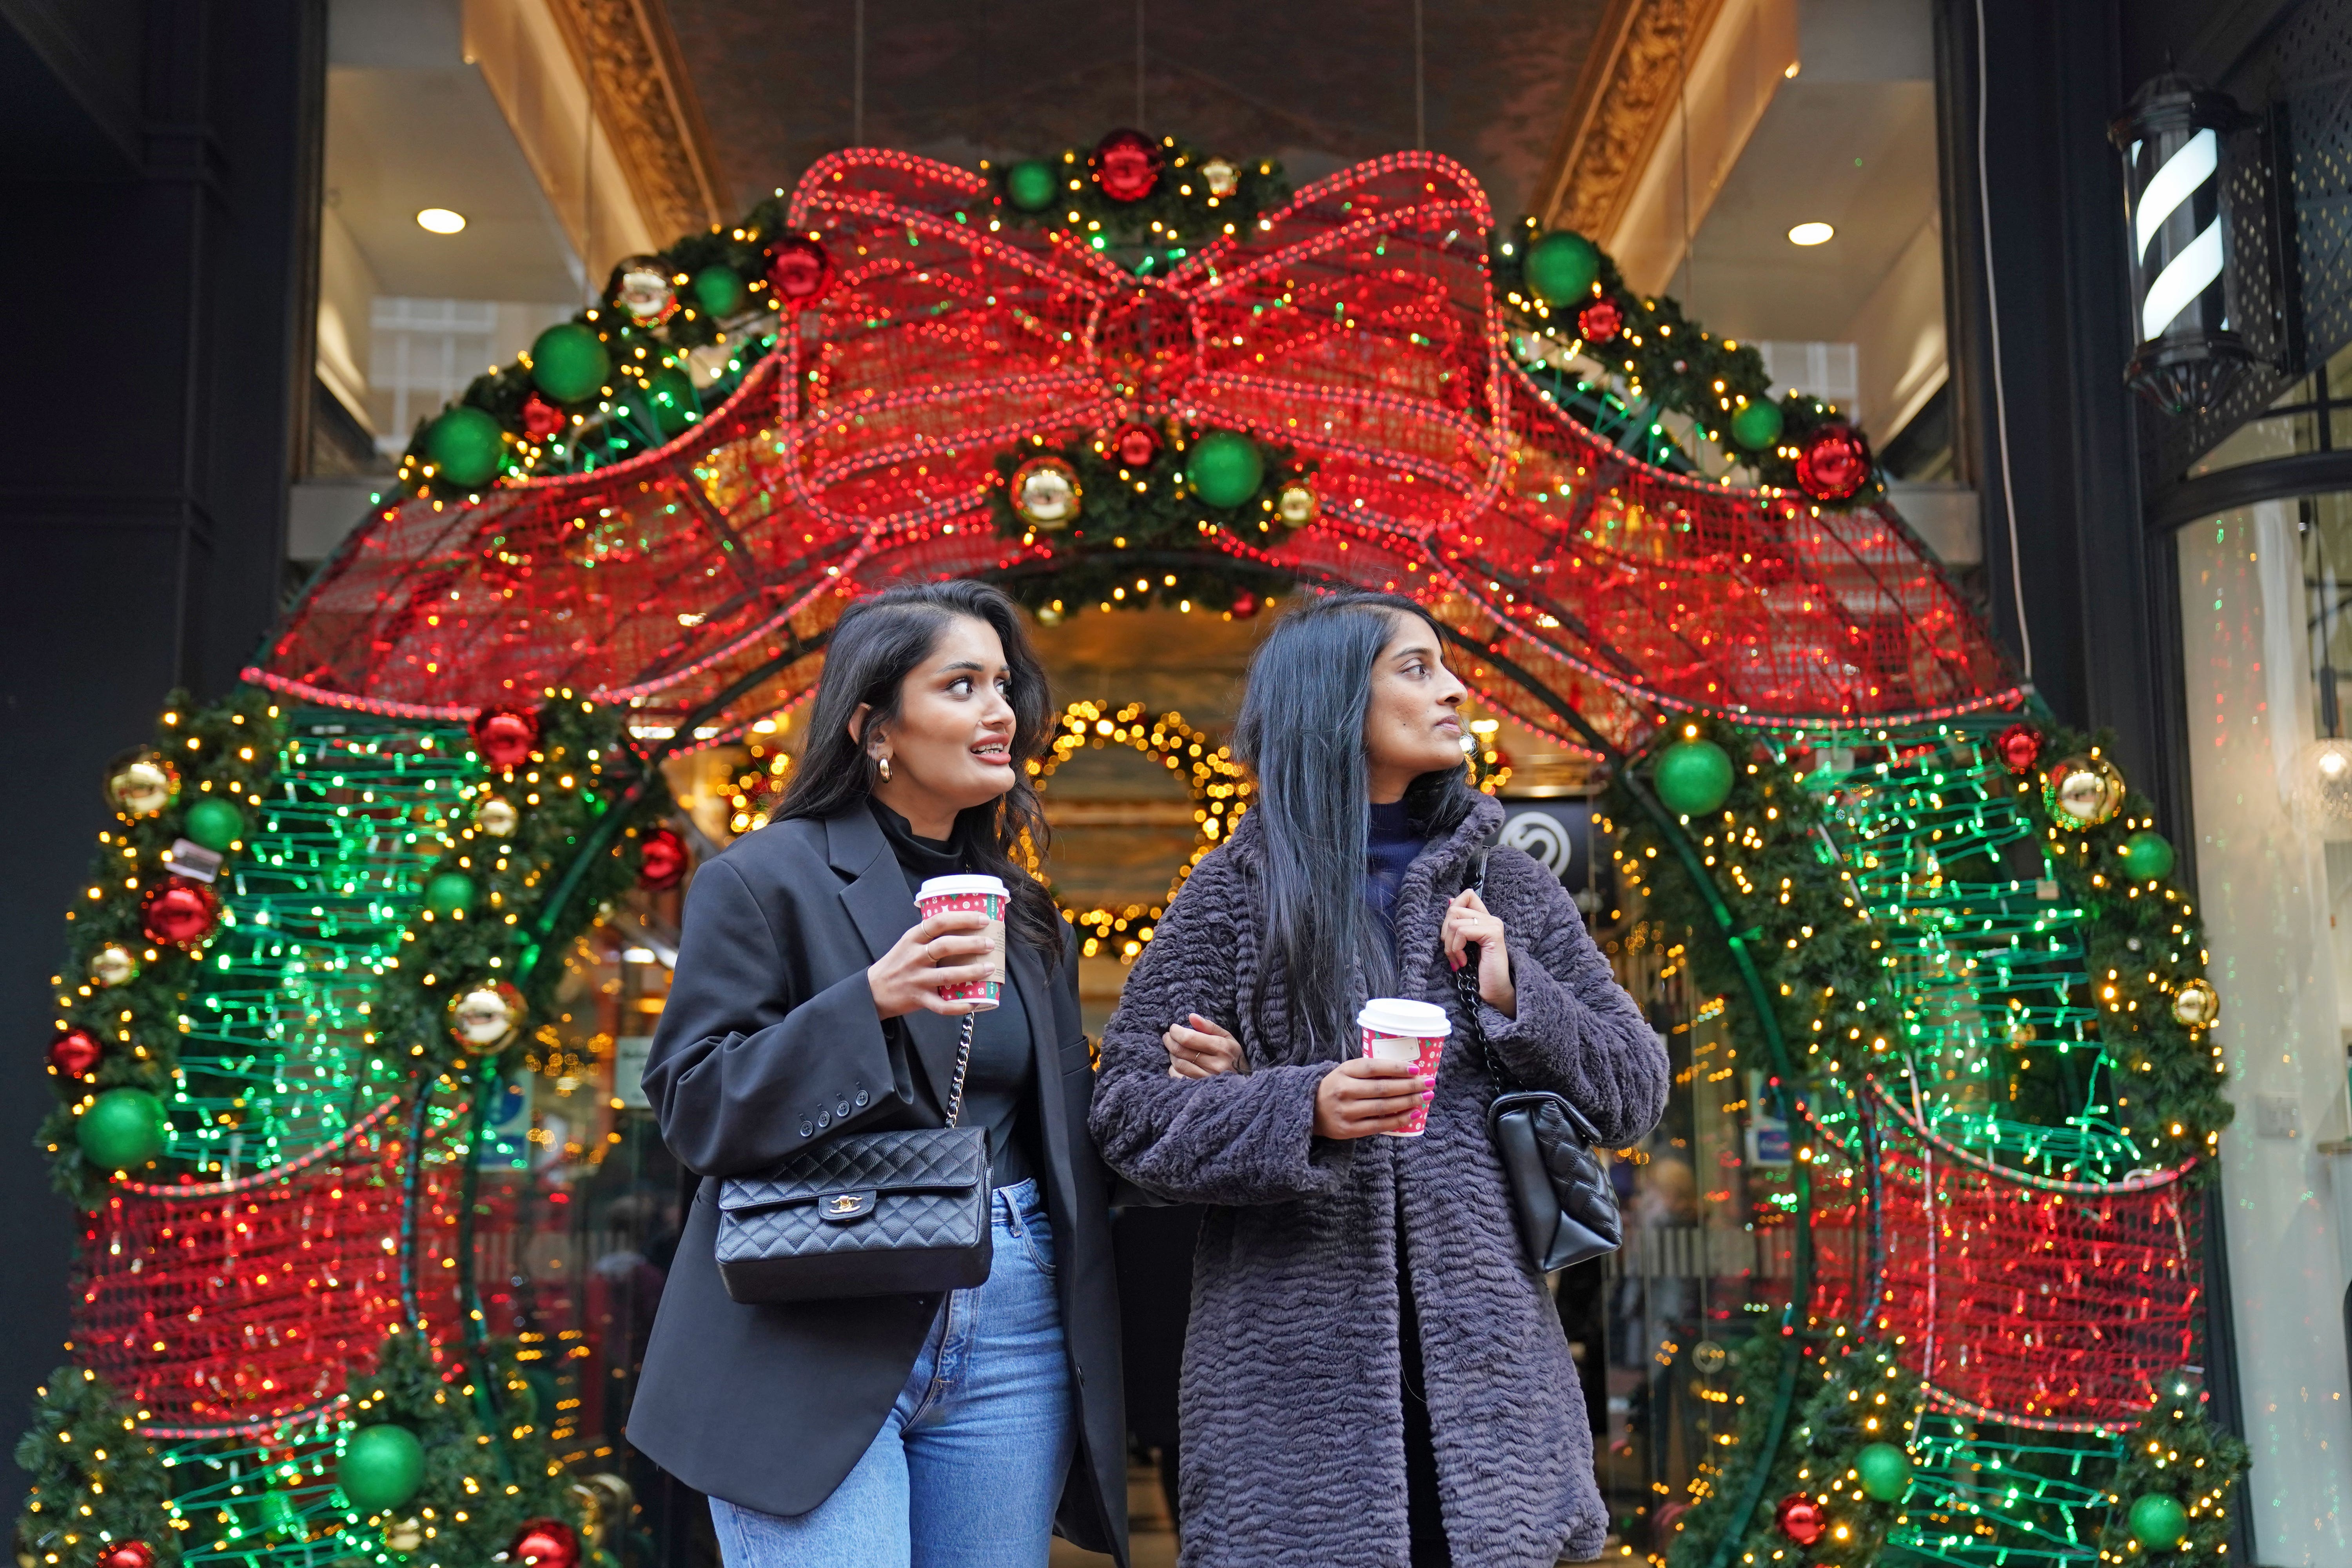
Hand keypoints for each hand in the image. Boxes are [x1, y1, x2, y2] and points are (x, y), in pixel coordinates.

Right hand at [867, 911, 997, 1019]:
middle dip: (971, 944)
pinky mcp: (919, 998)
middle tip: (990, 944)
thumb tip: (964, 924)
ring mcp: (917, 979)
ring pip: (947, 975)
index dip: (963, 919)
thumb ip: (929, 935)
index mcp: (913, 938)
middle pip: (946, 946)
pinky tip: (974, 1002)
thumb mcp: (908, 943)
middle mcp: (915, 956)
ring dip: (971, 972)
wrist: (873, 990)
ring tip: (989, 968)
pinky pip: (942, 1005)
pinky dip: (959, 1006)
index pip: (939, 922)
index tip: (983, 919)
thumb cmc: (898, 964)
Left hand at [1164, 1014, 1243, 1077]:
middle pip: (1181, 1051)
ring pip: (1178, 1064)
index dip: (1176, 1032)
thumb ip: (1208, 1026)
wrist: (1243, 1081)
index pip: (1189, 1038)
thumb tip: (1191, 1017)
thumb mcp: (1227, 1037)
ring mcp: (1207, 1079)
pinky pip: (1178, 1078)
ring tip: (1174, 1049)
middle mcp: (1215, 1065)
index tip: (1173, 1028)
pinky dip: (1173, 1069)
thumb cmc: (1232, 1055)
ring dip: (1172, 1054)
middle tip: (1168, 1037)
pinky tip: (1178, 1064)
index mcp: (1221, 1048)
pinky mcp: (1200, 1088)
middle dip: (1170, 1041)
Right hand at [1313, 1058, 1431, 1139]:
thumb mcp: (1347, 1072)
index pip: (1374, 1067)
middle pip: (1382, 1088)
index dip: (1396, 1068)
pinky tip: (1413, 1114)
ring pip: (1383, 1107)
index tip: (1417, 1069)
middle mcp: (1344, 1091)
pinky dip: (1399, 1120)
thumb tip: (1406, 1072)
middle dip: (1409, 1086)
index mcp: (1344, 1071)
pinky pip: (1379, 1125)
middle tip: (1428, 1084)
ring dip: (1408, 1102)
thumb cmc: (1336, 1087)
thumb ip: (1369, 1071)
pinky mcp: (1349, 1129)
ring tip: (1425, 1098)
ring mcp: (1346, 1111)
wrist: (1310, 1109)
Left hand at [1442, 889, 1514, 1016]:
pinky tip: (1462, 961)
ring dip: (1449, 944)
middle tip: (1451, 952)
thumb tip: (1449, 901)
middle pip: (1454, 909)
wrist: (1493, 992)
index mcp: (1484, 919)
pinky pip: (1462, 931)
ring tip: (1457, 959)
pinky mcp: (1493, 934)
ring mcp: (1493, 925)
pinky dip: (1456, 948)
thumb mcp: (1463, 945)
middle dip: (1445, 932)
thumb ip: (1459, 924)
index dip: (1453, 907)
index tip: (1451, 932)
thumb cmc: (1477, 972)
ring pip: (1455, 921)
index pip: (1467, 895)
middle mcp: (1491, 919)